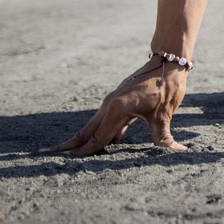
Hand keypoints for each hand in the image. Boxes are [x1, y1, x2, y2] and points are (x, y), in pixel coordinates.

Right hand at [49, 58, 190, 155]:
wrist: (168, 61)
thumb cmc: (167, 86)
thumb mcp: (164, 113)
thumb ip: (163, 135)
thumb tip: (174, 150)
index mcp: (117, 109)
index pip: (98, 138)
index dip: (84, 152)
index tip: (66, 162)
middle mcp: (110, 105)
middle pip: (87, 130)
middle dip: (70, 144)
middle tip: (48, 154)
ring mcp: (112, 102)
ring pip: (94, 126)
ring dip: (83, 139)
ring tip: (68, 153)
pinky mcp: (119, 101)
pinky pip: (105, 121)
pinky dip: (99, 133)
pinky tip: (98, 145)